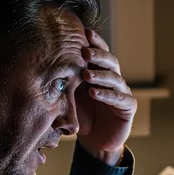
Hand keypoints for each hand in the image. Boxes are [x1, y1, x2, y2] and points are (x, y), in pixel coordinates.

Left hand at [76, 29, 135, 165]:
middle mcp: (114, 79)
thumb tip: (45, 64)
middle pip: (110, 61)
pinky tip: (94, 93)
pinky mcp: (128, 107)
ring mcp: (123, 92)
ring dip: (100, 74)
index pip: (100, 53)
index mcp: (101, 72)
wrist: (94, 142)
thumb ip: (66, 82)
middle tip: (85, 51)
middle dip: (98, 54)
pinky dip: (107, 95)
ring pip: (115, 78)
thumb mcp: (71, 97)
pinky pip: (120, 98)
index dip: (95, 42)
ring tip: (86, 74)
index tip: (84, 32)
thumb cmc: (82, 116)